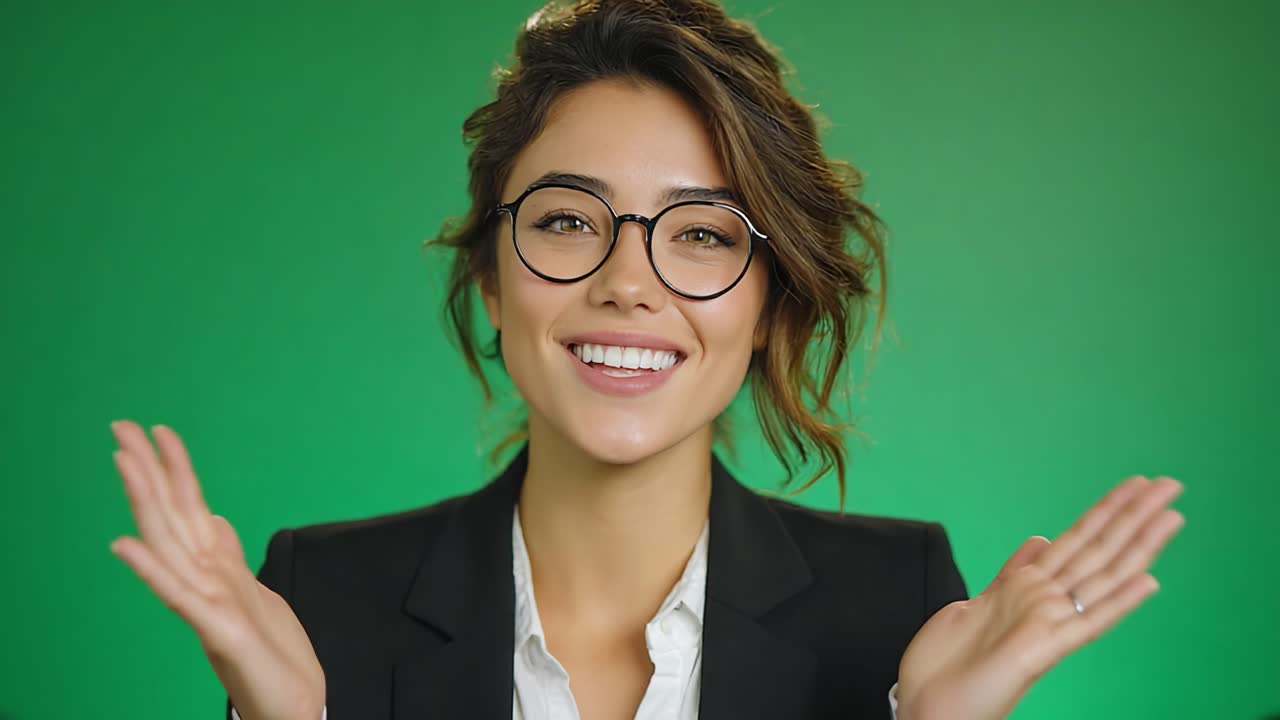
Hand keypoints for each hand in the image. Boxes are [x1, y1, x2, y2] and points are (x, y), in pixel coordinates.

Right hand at [108, 419, 324, 719]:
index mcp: (216, 565)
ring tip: (122, 462)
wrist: (293, 701)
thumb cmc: (270, 649)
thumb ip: (228, 554)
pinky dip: (151, 570)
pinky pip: (178, 595)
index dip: (175, 468)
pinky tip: (124, 545)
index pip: (189, 506)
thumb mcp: (254, 588)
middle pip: (170, 514)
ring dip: (144, 501)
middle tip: (121, 426)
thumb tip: (213, 519)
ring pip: (168, 543)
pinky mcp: (216, 630)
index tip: (158, 429)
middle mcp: (205, 578)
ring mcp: (207, 602)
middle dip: (148, 469)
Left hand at [896, 475, 1184, 719]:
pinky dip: (1117, 602)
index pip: (1079, 540)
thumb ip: (1014, 572)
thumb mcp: (978, 601)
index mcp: (1028, 587)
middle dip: (1132, 514)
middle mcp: (1044, 601)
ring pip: (1101, 575)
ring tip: (1170, 515)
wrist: (929, 704)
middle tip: (1169, 483)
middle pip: (1098, 549)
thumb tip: (1040, 541)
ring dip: (1137, 543)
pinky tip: (1147, 582)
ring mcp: (1046, 622)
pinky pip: (1087, 622)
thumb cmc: (949, 661)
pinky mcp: (1042, 649)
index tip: (1137, 484)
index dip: (1108, 511)